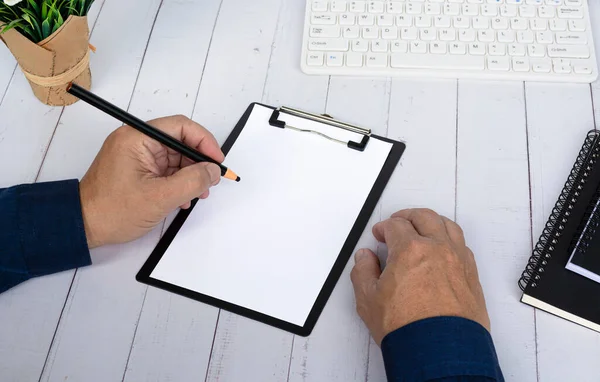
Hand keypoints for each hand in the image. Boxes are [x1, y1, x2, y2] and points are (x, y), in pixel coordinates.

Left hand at [79, 115, 223, 248]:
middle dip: (198, 162)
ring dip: (190, 175)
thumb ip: (192, 181)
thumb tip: (213, 171)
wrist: (83, 227)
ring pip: (176, 157)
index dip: (204, 141)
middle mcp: (137, 141)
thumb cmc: (112, 210)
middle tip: (210, 181)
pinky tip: (183, 198)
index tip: (216, 160)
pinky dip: (178, 182)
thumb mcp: (160, 197)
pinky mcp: (138, 169)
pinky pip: (166, 169)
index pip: (181, 127)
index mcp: (137, 138)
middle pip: (180, 142)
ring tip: (197, 194)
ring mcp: (137, 155)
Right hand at [351, 208, 489, 344]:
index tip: (380, 235)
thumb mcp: (368, 300)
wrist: (438, 352)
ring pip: (448, 226)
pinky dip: (450, 240)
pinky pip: (463, 246)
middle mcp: (437, 249)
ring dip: (433, 223)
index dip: (384, 227)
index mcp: (410, 250)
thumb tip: (365, 258)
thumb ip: (363, 272)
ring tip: (423, 229)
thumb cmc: (407, 328)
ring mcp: (458, 261)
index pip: (395, 225)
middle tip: (399, 222)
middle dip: (408, 216)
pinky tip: (443, 249)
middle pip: (425, 217)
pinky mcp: (470, 276)